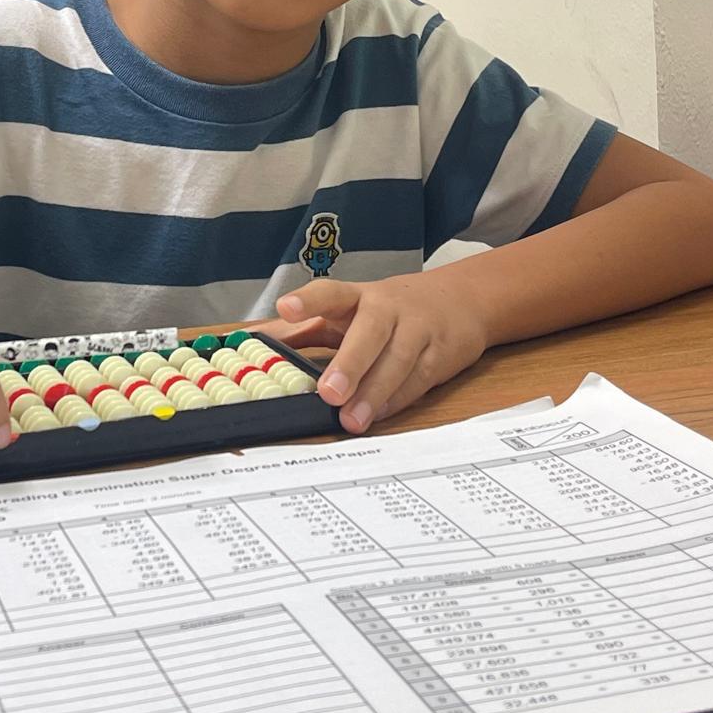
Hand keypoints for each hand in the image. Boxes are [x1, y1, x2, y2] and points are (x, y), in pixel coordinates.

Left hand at [274, 270, 488, 432]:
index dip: (309, 300)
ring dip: (374, 392)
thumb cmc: (389, 310)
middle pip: (370, 330)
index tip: (287, 308)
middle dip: (350, 362)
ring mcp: (417, 330)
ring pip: (397, 359)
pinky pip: (417, 379)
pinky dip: (398, 398)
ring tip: (351, 419)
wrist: (461, 299)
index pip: (331, 293)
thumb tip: (251, 342)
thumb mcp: (348, 309)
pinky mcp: (440, 354)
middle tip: (329, 393)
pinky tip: (379, 414)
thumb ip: (304, 327)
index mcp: (357, 297)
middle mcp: (388, 308)